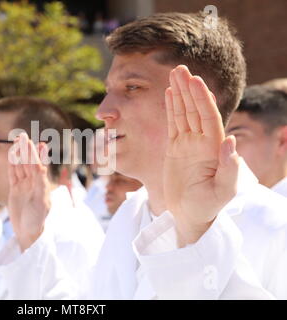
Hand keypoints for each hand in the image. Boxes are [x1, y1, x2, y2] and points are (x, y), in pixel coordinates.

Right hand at [8, 133, 50, 251]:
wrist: (27, 231)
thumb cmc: (37, 219)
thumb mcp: (40, 202)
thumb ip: (41, 184)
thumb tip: (42, 167)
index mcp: (41, 184)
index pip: (39, 165)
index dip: (39, 154)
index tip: (40, 142)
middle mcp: (33, 183)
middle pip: (28, 163)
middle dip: (26, 150)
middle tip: (22, 136)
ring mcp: (24, 185)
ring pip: (20, 166)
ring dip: (19, 154)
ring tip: (17, 141)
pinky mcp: (15, 190)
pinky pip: (13, 174)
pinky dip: (12, 164)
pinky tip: (11, 155)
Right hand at [163, 65, 238, 246]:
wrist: (190, 216)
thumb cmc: (208, 207)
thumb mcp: (222, 192)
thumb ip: (230, 168)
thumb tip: (231, 139)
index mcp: (213, 148)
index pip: (208, 117)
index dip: (201, 99)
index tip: (194, 81)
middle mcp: (202, 142)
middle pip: (195, 110)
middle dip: (188, 89)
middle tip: (180, 69)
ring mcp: (188, 144)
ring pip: (183, 113)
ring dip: (179, 94)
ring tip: (174, 74)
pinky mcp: (175, 149)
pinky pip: (173, 124)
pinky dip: (171, 108)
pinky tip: (169, 94)